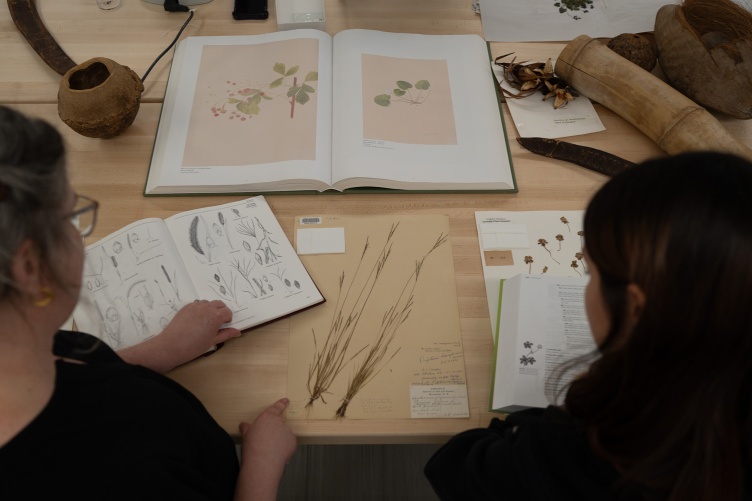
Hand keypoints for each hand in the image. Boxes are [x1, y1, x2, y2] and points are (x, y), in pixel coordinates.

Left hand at [118, 299, 240, 371]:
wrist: (172, 345)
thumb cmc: (194, 346)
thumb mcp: (213, 341)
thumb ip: (226, 334)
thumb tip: (237, 332)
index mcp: (216, 316)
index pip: (227, 312)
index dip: (227, 319)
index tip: (223, 326)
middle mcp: (207, 308)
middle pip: (219, 304)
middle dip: (221, 311)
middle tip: (216, 323)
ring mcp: (195, 306)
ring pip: (208, 303)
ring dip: (210, 309)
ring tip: (205, 321)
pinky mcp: (186, 307)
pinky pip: (197, 304)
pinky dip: (200, 309)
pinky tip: (196, 321)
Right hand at [235, 399, 296, 500]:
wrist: (262, 462)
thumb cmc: (252, 447)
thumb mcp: (246, 435)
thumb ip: (247, 428)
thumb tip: (244, 425)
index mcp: (267, 417)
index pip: (276, 407)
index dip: (282, 403)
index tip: (286, 401)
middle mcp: (279, 422)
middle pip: (279, 424)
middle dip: (275, 432)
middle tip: (267, 442)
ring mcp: (288, 431)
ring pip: (285, 435)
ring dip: (280, 440)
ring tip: (270, 451)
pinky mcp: (293, 442)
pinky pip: (289, 444)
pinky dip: (285, 448)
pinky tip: (277, 455)